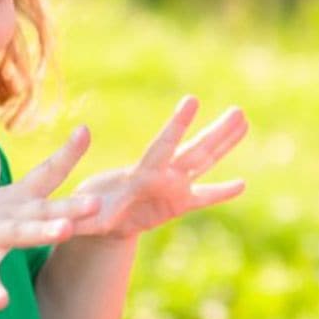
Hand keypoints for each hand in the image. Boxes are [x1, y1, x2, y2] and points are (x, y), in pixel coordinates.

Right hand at [0, 129, 101, 309]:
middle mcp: (5, 214)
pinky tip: (1, 303)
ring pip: (19, 233)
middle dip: (70, 206)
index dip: (68, 153)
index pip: (46, 173)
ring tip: (65, 231)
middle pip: (43, 208)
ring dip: (42, 231)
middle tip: (97, 201)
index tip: (86, 129)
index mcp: (13, 201)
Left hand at [72, 96, 247, 239]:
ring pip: (205, 161)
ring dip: (224, 143)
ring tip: (243, 119)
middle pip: (195, 150)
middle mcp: (162, 175)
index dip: (178, 125)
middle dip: (216, 132)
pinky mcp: (178, 203)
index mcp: (141, 175)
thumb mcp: (83, 216)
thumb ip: (83, 217)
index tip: (192, 100)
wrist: (94, 216)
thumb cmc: (85, 211)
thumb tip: (75, 218)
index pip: (163, 147)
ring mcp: (173, 186)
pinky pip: (205, 196)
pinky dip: (222, 192)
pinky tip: (242, 184)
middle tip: (238, 110)